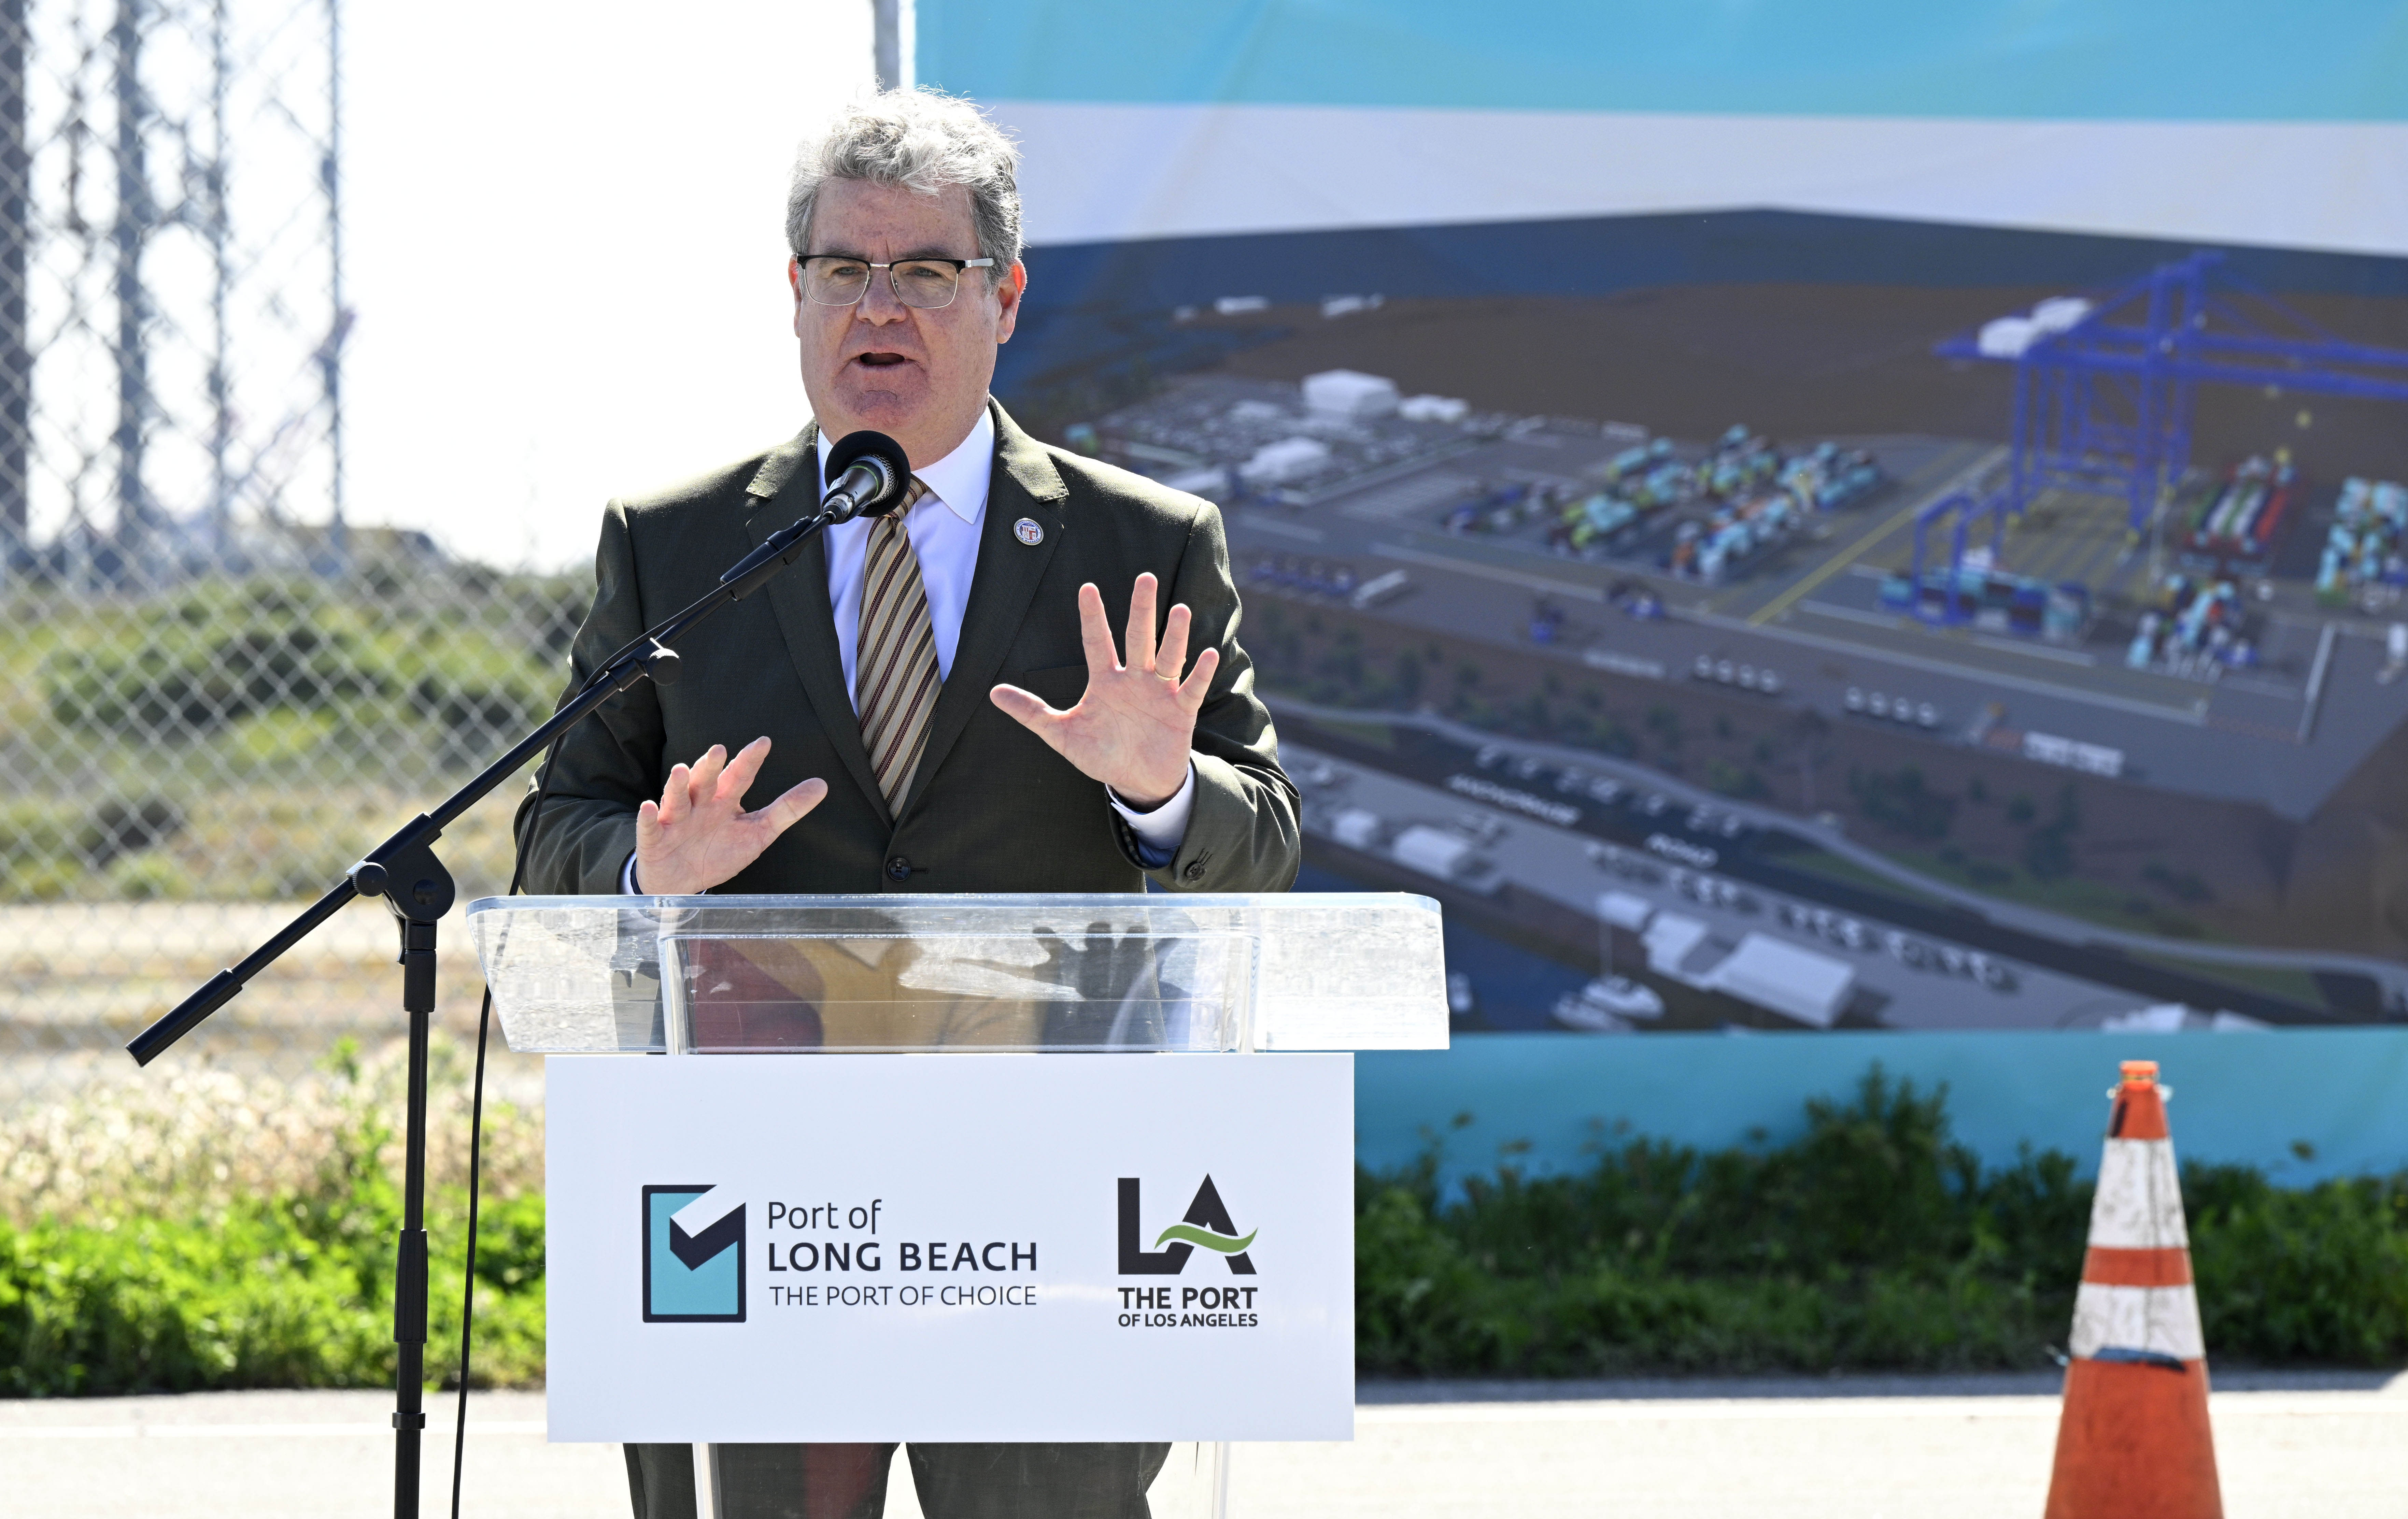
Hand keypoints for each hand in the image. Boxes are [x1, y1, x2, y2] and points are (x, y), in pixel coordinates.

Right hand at [633, 737, 826, 895]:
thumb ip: (787, 809)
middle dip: (710, 766)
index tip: (764, 742)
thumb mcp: (758, 832)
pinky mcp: (654, 838)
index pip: (739, 776)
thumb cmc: (720, 851)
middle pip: (705, 781)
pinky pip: (649, 827)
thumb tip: (822, 785)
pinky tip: (648, 807)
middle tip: (719, 749)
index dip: (750, 760)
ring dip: (678, 785)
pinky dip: (647, 818)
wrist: (682, 882)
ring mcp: (675, 820)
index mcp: (725, 800)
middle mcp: (699, 804)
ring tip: (682, 770)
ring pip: (676, 798)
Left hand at [989, 572, 1214, 808]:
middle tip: (1146, 578)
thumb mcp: (1062, 734)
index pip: (1097, 642)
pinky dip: (1200, 673)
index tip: (1087, 588)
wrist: (1136, 781)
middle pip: (1138, 638)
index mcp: (1105, 680)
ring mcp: (1159, 692)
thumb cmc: (1101, 753)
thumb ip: (1031, 713)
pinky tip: (1206, 653)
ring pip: (1168, 658)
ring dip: (1174, 636)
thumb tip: (993, 693)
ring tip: (1180, 610)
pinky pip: (1191, 688)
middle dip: (1142, 610)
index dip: (1092, 617)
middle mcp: (1134, 679)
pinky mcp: (1181, 711)